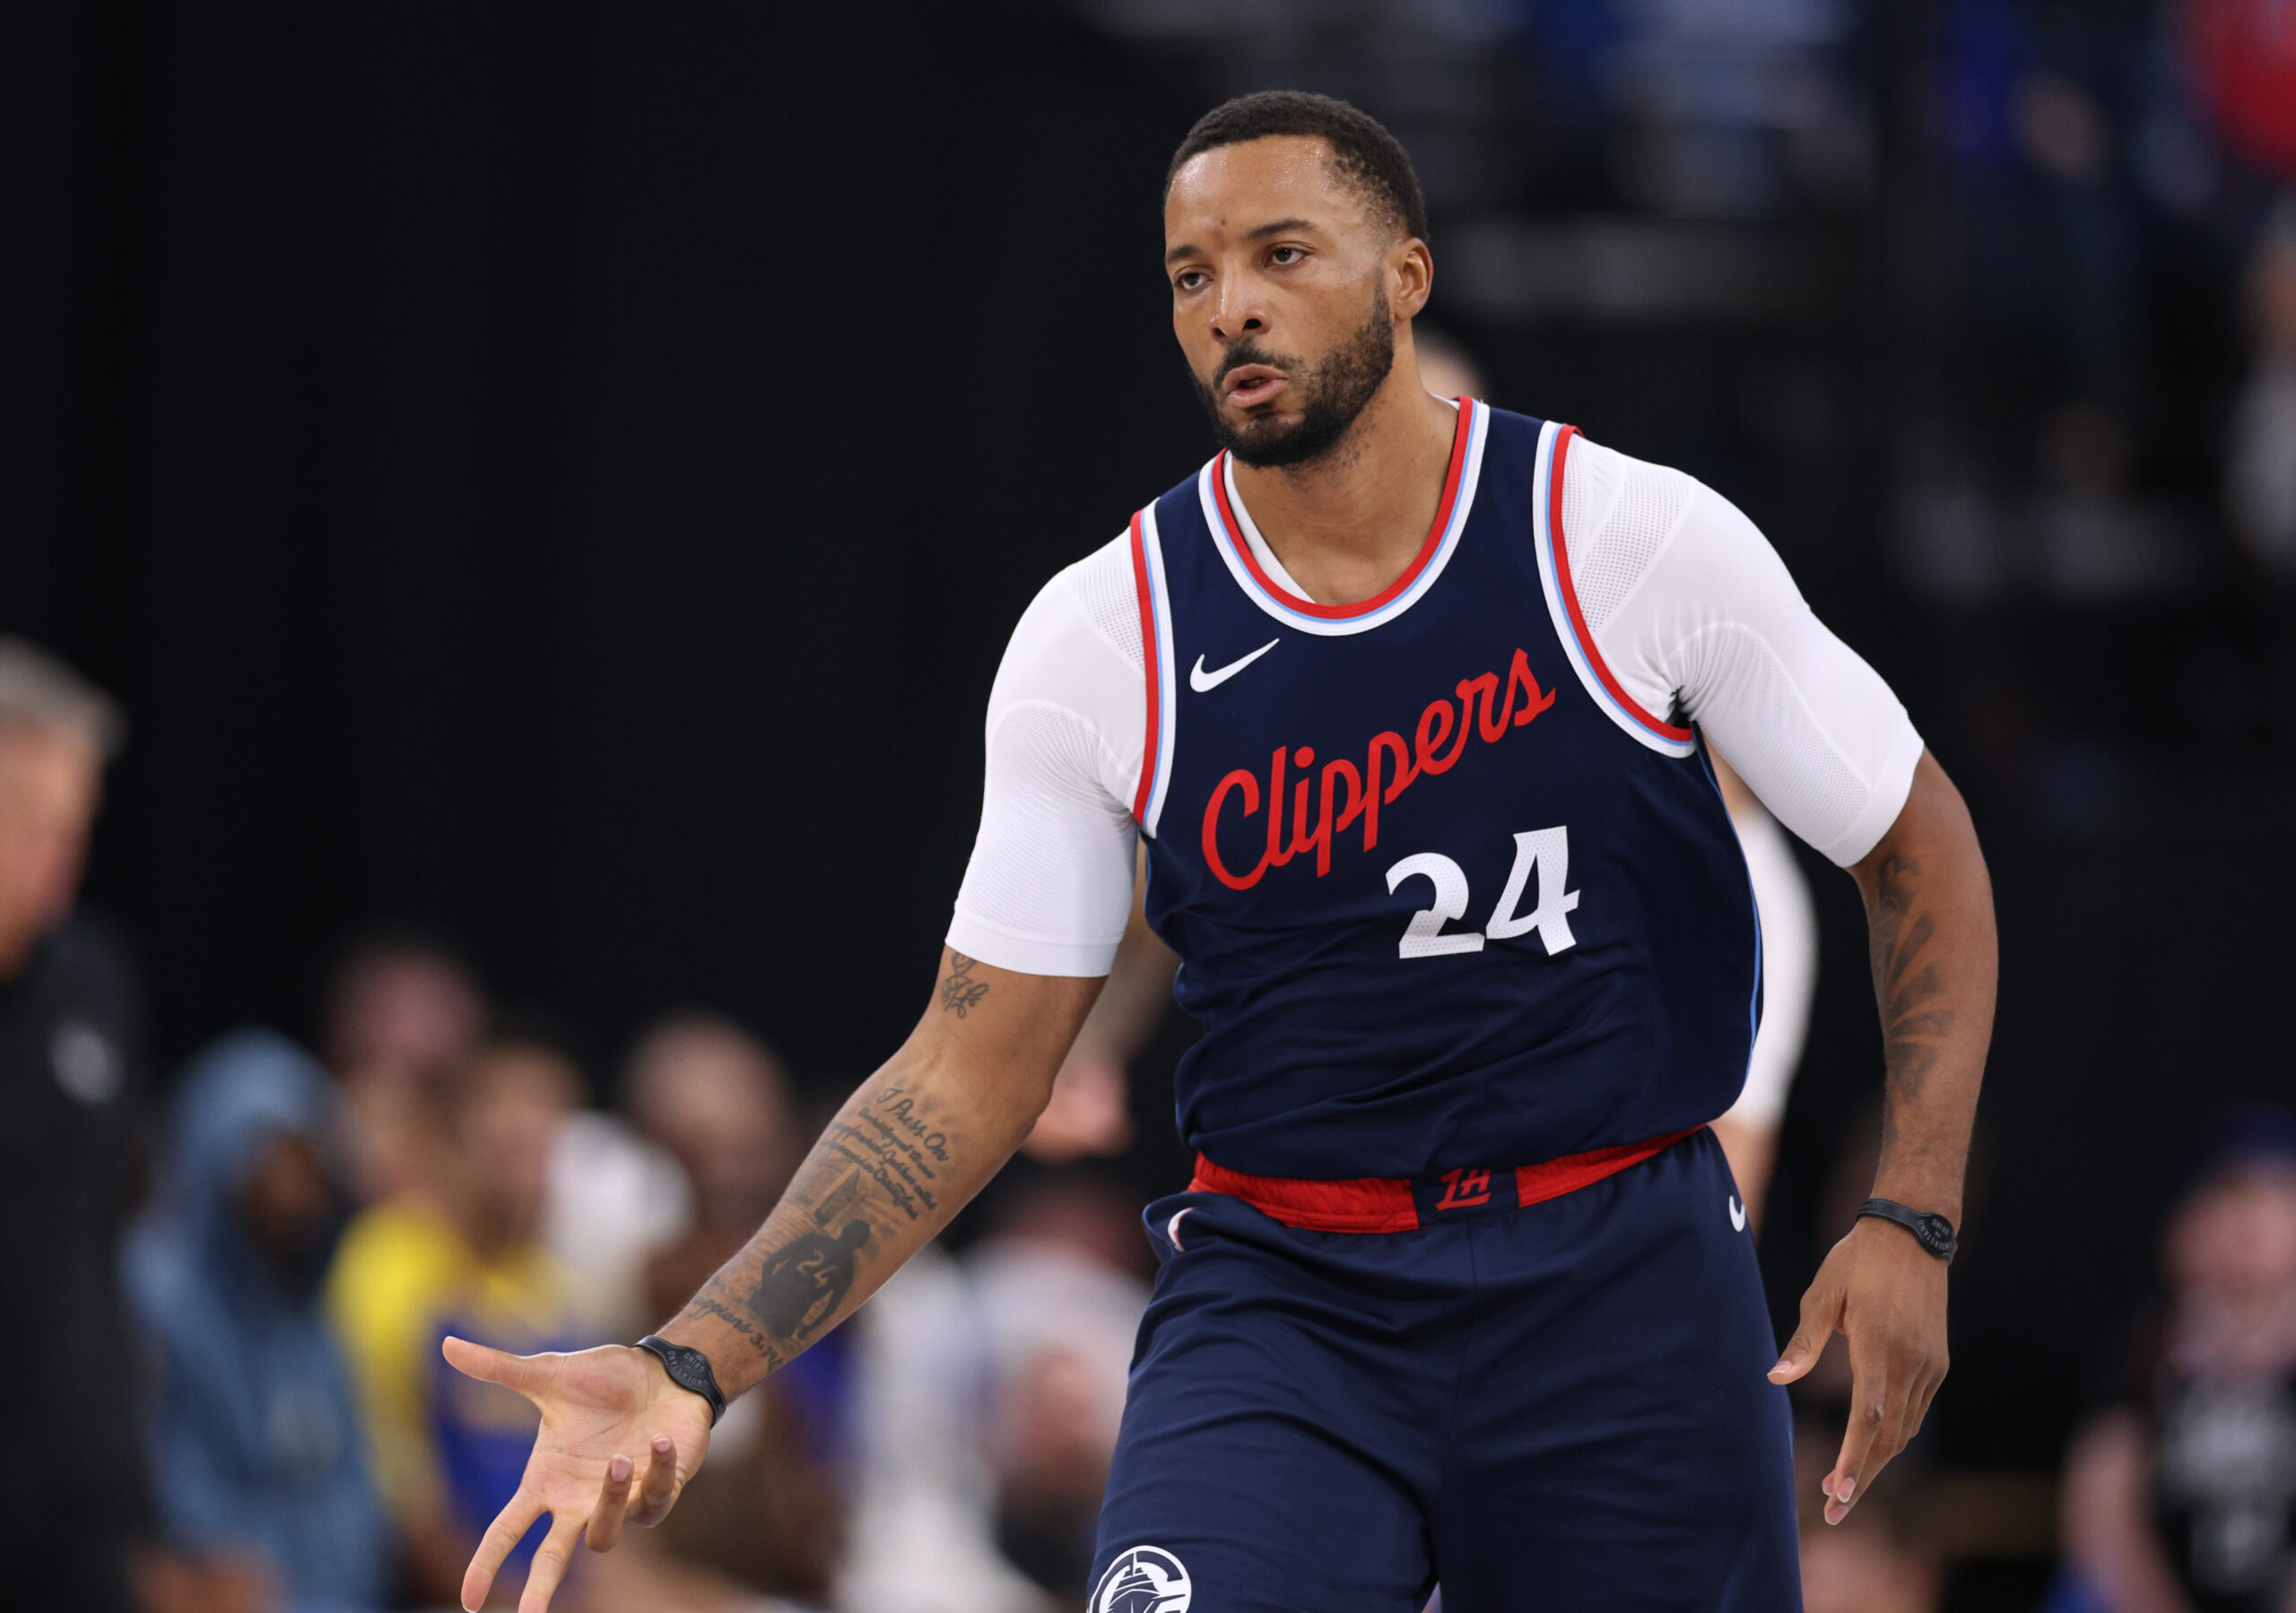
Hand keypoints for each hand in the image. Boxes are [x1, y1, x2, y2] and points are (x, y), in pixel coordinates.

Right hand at [441, 1336, 713, 1612]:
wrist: (663, 1373)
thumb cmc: (605, 1380)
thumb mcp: (549, 1375)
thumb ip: (500, 1369)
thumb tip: (447, 1343)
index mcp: (545, 1480)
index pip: (507, 1530)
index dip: (486, 1564)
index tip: (469, 1601)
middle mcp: (577, 1500)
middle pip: (552, 1559)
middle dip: (541, 1588)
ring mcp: (619, 1502)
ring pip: (604, 1534)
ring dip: (611, 1501)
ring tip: (619, 1459)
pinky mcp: (658, 1494)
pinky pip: (655, 1500)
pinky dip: (659, 1472)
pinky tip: (661, 1438)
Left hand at [1767, 1216, 1948, 1524]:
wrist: (1913, 1232)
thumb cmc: (1857, 1260)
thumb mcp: (1822, 1295)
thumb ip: (1802, 1342)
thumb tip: (1775, 1379)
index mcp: (1877, 1346)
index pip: (1867, 1418)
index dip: (1852, 1459)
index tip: (1837, 1492)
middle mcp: (1910, 1362)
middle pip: (1888, 1437)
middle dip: (1861, 1476)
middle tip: (1834, 1510)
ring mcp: (1929, 1364)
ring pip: (1904, 1428)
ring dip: (1876, 1459)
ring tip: (1845, 1486)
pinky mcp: (1937, 1362)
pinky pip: (1915, 1410)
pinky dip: (1893, 1434)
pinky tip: (1871, 1447)